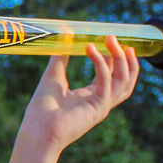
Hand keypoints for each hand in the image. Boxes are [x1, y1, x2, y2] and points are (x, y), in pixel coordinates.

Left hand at [20, 36, 139, 153]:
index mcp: (90, 96)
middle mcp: (100, 101)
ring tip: (111, 40)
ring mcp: (102, 106)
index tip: (108, 39)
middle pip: (125, 78)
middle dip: (123, 57)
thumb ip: (61, 56)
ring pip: (124, 81)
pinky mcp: (99, 108)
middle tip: (113, 37)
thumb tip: (64, 33)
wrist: (37, 129)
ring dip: (121, 59)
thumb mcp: (53, 75)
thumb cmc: (42, 107)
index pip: (111, 75)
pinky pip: (107, 83)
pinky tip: (91, 50)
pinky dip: (101, 65)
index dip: (113, 57)